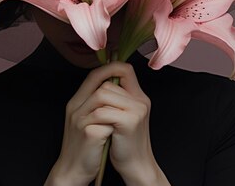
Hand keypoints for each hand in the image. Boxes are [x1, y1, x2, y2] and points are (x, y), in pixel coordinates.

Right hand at [47, 61, 133, 184]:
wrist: (72, 170)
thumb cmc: (84, 146)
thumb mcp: (85, 120)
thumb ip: (95, 104)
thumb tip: (115, 86)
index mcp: (76, 103)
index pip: (93, 76)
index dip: (110, 70)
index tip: (123, 72)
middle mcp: (75, 109)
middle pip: (101, 87)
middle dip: (119, 96)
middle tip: (127, 105)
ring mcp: (80, 121)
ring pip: (104, 102)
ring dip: (117, 113)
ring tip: (119, 124)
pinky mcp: (88, 135)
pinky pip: (108, 123)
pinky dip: (115, 129)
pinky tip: (114, 137)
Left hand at [90, 61, 157, 184]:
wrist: (135, 165)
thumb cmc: (124, 143)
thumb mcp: (122, 116)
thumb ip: (117, 99)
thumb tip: (100, 81)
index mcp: (138, 96)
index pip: (124, 69)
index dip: (109, 69)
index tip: (97, 82)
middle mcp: (140, 99)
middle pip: (108, 82)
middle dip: (95, 96)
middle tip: (94, 114)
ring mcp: (137, 109)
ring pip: (104, 93)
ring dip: (94, 108)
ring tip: (96, 122)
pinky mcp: (130, 121)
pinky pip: (103, 111)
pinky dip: (95, 119)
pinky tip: (99, 129)